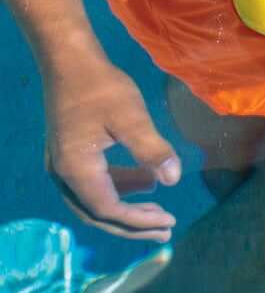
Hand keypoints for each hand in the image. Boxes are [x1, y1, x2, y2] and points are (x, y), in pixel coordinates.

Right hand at [43, 61, 180, 242]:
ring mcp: (62, 166)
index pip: (109, 210)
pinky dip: (118, 188)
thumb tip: (174, 179)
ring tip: (158, 206)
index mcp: (77, 171)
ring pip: (94, 201)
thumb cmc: (101, 88)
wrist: (69, 62)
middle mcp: (63, 175)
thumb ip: (152, 150)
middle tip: (164, 230)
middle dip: (132, 224)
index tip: (170, 221)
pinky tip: (143, 180)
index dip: (140, 220)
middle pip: (97, 214)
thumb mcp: (131, 118)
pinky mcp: (68, 155)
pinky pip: (93, 184)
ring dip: (126, 207)